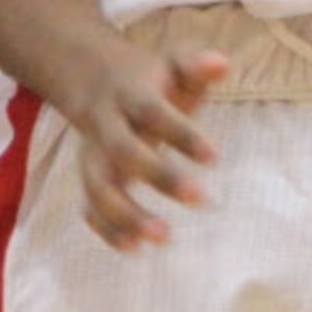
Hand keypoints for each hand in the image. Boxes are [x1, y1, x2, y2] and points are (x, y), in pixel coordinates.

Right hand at [56, 40, 227, 250]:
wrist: (92, 78)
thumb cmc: (151, 77)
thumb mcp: (173, 62)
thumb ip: (196, 64)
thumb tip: (222, 63)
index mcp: (131, 95)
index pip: (153, 113)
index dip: (181, 134)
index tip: (214, 157)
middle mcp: (106, 126)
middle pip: (124, 152)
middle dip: (159, 177)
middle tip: (200, 198)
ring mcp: (93, 154)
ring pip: (99, 186)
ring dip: (126, 214)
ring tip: (163, 237)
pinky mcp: (90, 177)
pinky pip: (89, 206)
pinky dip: (106, 229)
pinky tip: (134, 249)